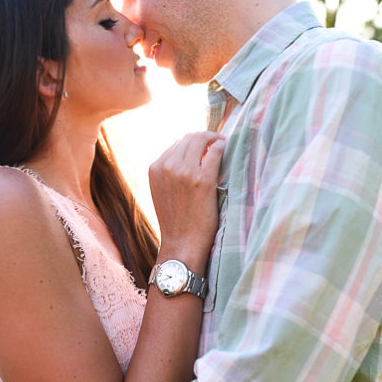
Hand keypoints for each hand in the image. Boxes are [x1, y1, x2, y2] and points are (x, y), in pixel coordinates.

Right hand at [149, 131, 225, 264]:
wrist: (182, 245)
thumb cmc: (176, 222)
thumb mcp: (162, 192)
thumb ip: (169, 173)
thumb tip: (186, 156)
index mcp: (155, 168)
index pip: (177, 144)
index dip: (193, 144)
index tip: (204, 148)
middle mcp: (167, 166)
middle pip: (189, 137)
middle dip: (204, 137)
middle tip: (217, 142)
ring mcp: (184, 172)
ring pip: (201, 140)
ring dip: (213, 139)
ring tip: (222, 144)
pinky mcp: (202, 180)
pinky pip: (215, 152)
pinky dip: (221, 146)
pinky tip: (226, 148)